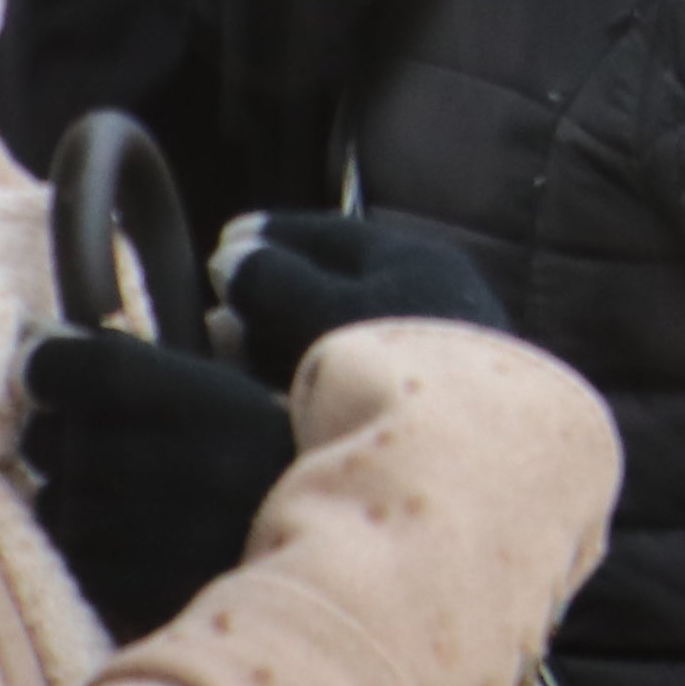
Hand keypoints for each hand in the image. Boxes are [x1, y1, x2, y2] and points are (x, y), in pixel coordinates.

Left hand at [18, 329, 299, 640]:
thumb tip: (37, 348)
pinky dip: (92, 546)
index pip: (67, 368)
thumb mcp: (223, 390)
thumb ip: (138, 366)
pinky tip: (139, 536)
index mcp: (194, 396)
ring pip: (52, 502)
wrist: (340, 552)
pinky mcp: (138, 591)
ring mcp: (146, 533)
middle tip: (108, 440)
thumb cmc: (270, 456)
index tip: (52, 372)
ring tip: (131, 494)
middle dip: (62, 434)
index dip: (47, 366)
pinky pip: (76, 559)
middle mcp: (163, 460)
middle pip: (47, 436)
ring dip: (73, 495)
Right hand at [211, 210, 507, 379]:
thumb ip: (277, 282)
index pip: (333, 234)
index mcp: (413, 259)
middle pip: (335, 279)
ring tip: (223, 338)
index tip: (224, 236)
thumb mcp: (327, 312)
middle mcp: (426, 294)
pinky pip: (347, 365)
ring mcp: (426, 349)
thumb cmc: (394, 362)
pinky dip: (302, 364)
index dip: (273, 233)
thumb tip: (231, 256)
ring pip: (337, 326)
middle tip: (220, 292)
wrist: (464, 452)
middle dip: (272, 286)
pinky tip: (262, 383)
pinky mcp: (418, 398)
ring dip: (280, 330)